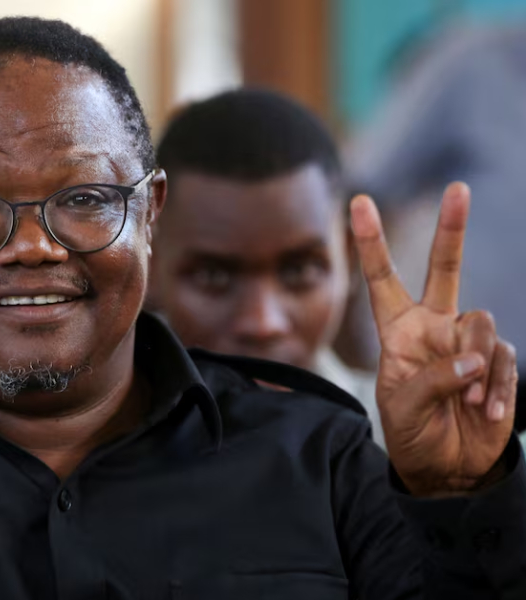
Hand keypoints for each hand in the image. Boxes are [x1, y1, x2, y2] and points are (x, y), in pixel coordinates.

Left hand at [351, 182, 516, 496]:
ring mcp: (468, 342)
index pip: (382, 279)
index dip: (372, 242)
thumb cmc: (414, 436)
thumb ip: (431, 378)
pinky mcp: (499, 362)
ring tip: (465, 402)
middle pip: (444, 270)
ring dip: (475, 366)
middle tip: (458, 188)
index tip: (358, 201)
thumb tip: (470, 356)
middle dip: (451, 230)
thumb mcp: (403, 409)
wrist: (450, 469)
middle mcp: (434, 327)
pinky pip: (504, 359)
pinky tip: (487, 412)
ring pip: (481, 323)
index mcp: (398, 332)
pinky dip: (497, 387)